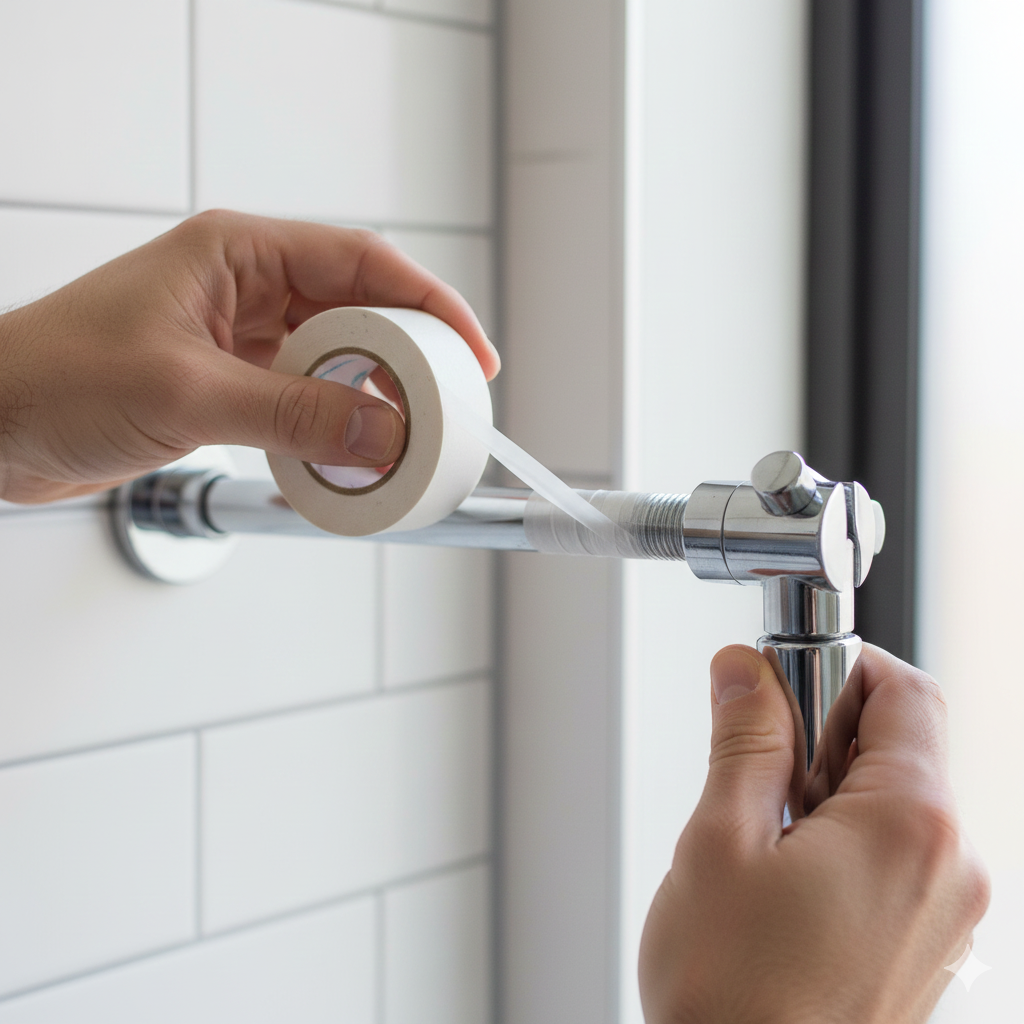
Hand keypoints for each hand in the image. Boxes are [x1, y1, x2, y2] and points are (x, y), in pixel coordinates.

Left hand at [0, 209, 498, 502]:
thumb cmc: (54, 376)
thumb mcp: (186, 393)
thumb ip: (293, 415)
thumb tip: (383, 432)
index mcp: (237, 251)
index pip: (362, 262)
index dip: (429, 304)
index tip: (471, 354)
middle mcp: (245, 286)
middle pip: (359, 310)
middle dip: (409, 358)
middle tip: (444, 407)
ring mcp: (238, 335)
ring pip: (335, 358)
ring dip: (372, 395)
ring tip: (404, 434)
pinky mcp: (229, 381)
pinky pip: (304, 395)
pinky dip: (332, 423)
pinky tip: (348, 449)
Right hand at [639, 644, 989, 1023]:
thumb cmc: (734, 999)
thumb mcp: (720, 840)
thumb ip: (745, 739)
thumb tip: (746, 670)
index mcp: (912, 828)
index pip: (906, 692)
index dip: (839, 666)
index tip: (781, 683)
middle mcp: (953, 870)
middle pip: (900, 745)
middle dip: (820, 736)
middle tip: (752, 772)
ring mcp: (947, 915)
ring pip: (892, 801)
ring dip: (823, 793)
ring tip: (760, 841)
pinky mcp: (926, 947)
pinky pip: (895, 857)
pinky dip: (840, 840)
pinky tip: (784, 881)